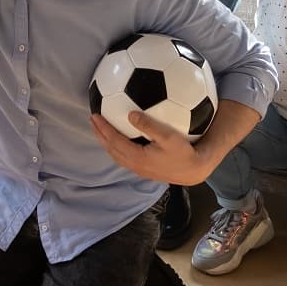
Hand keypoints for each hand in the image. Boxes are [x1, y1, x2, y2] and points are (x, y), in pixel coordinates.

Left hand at [91, 111, 211, 185]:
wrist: (194, 171)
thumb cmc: (183, 152)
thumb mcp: (168, 136)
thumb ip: (149, 125)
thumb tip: (131, 115)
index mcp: (137, 157)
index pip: (114, 141)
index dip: (103, 128)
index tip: (94, 115)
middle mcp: (135, 165)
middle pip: (111, 149)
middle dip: (100, 134)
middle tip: (93, 119)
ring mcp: (139, 168)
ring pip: (116, 154)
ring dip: (106, 141)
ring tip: (101, 128)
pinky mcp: (144, 169)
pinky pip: (123, 157)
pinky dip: (116, 146)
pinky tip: (119, 138)